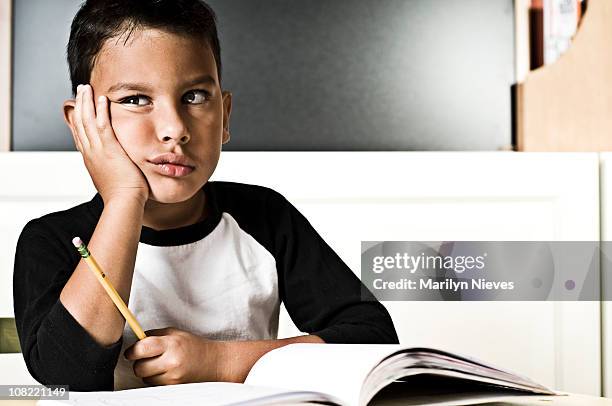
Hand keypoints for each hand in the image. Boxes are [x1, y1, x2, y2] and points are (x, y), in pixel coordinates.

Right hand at [71, 84, 149, 203]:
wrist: (124, 203)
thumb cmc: (123, 196)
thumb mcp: (112, 180)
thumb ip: (111, 169)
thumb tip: (115, 168)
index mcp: (91, 160)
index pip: (80, 135)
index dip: (77, 119)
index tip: (77, 107)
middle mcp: (90, 153)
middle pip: (80, 123)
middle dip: (79, 105)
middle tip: (80, 90)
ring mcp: (98, 151)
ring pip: (87, 121)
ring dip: (87, 102)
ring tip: (86, 87)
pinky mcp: (109, 149)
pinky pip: (103, 125)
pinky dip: (101, 110)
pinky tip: (102, 98)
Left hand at [124, 327, 223, 385]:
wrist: (212, 361)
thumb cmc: (192, 345)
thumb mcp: (174, 333)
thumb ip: (154, 336)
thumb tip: (136, 341)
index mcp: (171, 344)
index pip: (141, 349)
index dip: (132, 352)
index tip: (131, 352)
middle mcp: (172, 361)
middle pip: (139, 368)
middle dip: (138, 363)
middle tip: (145, 358)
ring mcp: (173, 376)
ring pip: (145, 378)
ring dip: (148, 372)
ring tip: (160, 364)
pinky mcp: (174, 386)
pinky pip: (154, 384)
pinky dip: (156, 378)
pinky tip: (166, 371)